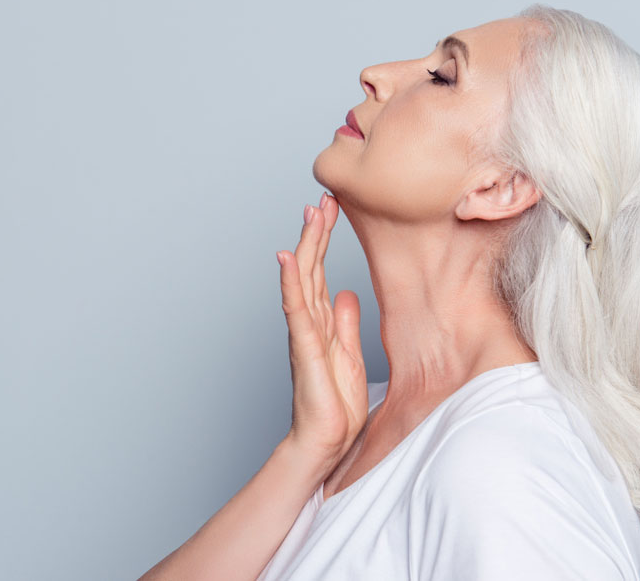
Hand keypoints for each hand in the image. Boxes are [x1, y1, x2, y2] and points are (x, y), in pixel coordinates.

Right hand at [276, 192, 366, 468]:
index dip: (325, 240)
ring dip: (307, 246)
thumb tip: (347, 294)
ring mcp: (304, 333)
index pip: (322, 272)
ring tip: (311, 214)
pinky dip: (291, 282)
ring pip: (303, 280)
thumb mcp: (349, 355)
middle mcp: (309, 322)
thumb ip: (346, 324)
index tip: (332, 209)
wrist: (324, 441)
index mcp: (322, 323)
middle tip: (323, 199)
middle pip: (311, 268)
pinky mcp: (304, 348)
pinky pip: (296, 309)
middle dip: (316, 232)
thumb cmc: (334, 406)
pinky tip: (289, 258)